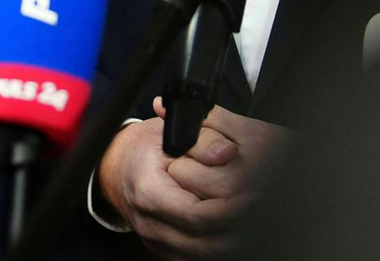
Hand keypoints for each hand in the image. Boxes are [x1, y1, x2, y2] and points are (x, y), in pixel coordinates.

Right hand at [96, 100, 290, 259]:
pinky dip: (217, 246)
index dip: (231, 208)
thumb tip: (228, 153)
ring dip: (232, 241)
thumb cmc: (144, 146)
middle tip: (263, 208)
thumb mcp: (169, 131)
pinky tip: (235, 231)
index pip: (198, 214)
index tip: (255, 195)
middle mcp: (150, 223)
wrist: (116, 167)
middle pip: (204, 243)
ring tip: (256, 220)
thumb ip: (202, 141)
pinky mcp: (164, 249)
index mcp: (150, 192)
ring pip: (202, 256)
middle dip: (239, 229)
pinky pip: (194, 258)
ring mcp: (156, 241)